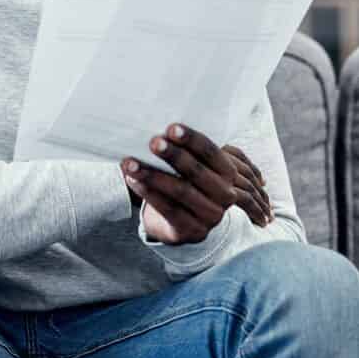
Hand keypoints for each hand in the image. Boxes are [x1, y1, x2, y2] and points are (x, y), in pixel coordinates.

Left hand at [122, 124, 273, 244]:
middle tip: (152, 142)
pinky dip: (149, 193)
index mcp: (229, 173)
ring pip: (180, 191)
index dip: (192, 140)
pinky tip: (132, 180)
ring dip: (152, 175)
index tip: (171, 127)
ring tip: (129, 162)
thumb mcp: (193, 168)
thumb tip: (156, 126)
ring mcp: (211, 216)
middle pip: (196, 171)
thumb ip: (186, 151)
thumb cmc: (185, 184)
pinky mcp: (192, 231)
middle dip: (173, 155)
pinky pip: (168, 209)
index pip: (212, 153)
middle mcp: (225, 195)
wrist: (182, 223)